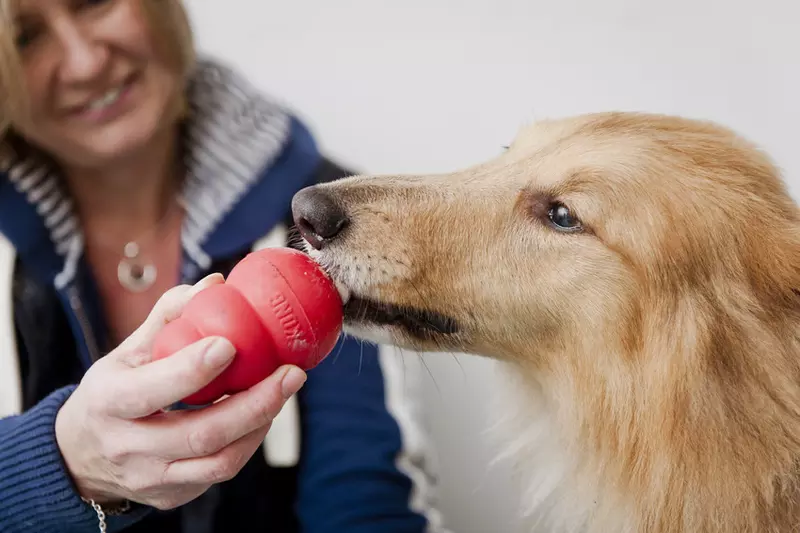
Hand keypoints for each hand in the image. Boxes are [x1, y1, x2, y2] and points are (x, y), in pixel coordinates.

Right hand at [54, 274, 307, 509]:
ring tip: (284, 390)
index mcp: (108, 403)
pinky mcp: (172, 495)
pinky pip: (220, 472)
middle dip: (255, 403)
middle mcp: (127, 447)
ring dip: (260, 424)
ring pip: (219, 461)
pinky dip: (248, 442)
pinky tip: (263, 413)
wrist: (80, 457)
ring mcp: (151, 479)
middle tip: (290, 373)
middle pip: (200, 434)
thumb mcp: (125, 353)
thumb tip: (215, 283)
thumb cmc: (112, 393)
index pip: (151, 390)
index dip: (192, 369)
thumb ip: (168, 317)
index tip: (231, 344)